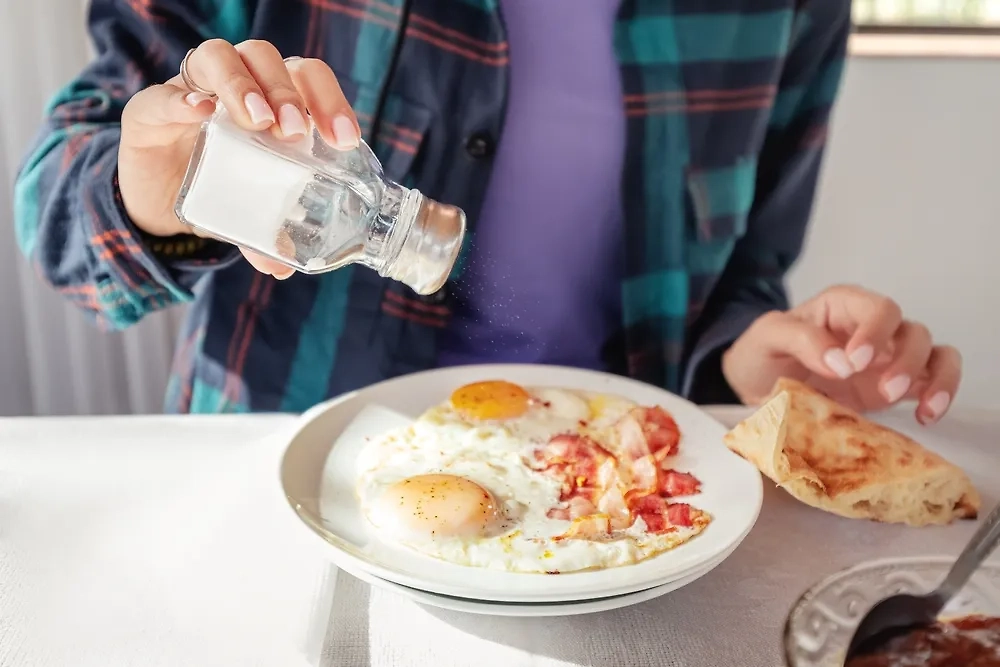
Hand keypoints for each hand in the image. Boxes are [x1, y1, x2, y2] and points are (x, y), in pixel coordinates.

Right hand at [118, 39, 361, 277]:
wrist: (153, 199)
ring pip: (219, 56)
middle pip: (264, 57)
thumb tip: (282, 267)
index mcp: (270, 100)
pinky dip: (182, 100)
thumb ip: (264, 233)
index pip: (306, 76)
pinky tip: (199, 113)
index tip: (345, 139)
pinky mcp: (148, 110)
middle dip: (287, 91)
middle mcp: (234, 84)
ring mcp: (189, 91)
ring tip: (258, 122)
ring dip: (243, 85)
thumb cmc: (215, 189)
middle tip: (296, 133)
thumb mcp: (247, 211)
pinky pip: (162, 94)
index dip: (330, 99)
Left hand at [722, 285, 960, 424]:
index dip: (876, 332)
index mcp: (843, 306)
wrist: (756, 387)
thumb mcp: (768, 337)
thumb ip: (802, 339)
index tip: (855, 362)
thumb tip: (842, 362)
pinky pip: (934, 381)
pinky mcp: (896, 386)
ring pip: (934, 353)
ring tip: (922, 407)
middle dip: (906, 360)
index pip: (878, 308)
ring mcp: (888, 357)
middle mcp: (872, 327)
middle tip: (886, 391)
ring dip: (934, 378)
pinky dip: (940, 394)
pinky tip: (927, 416)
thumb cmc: (763, 353)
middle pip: (912, 331)